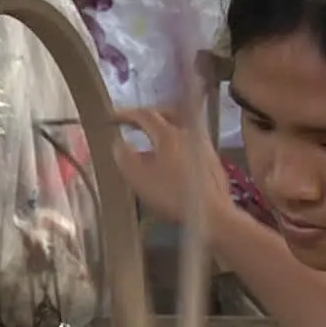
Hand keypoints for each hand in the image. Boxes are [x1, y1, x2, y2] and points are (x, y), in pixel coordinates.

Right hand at [111, 108, 230, 224]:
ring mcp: (204, 145)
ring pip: (181, 127)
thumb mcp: (140, 178)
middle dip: (149, 115)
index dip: (126, 114)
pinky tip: (171, 160)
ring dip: (164, 129)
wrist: (213, 213)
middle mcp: (188, 133)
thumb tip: (119, 143)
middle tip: (135, 123)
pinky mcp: (213, 160)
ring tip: (151, 142)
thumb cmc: (173, 195)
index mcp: (168, 134)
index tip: (112, 118)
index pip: (145, 115)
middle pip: (168, 113)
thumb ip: (125, 158)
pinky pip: (190, 142)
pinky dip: (176, 143)